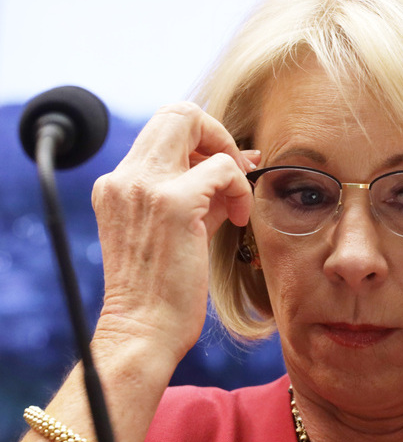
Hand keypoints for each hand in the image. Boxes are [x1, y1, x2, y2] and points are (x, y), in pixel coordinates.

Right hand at [90, 102, 257, 361]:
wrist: (144, 330)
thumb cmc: (166, 287)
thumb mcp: (183, 227)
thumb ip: (205, 190)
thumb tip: (244, 157)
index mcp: (119, 183)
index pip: (164, 129)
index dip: (203, 139)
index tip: (227, 169)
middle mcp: (125, 178)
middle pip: (176, 111)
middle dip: (217, 134)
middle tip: (236, 171)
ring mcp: (145, 187)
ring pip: (195, 125)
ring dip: (230, 162)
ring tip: (236, 204)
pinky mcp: (171, 203)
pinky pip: (223, 168)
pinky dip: (240, 187)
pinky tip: (240, 218)